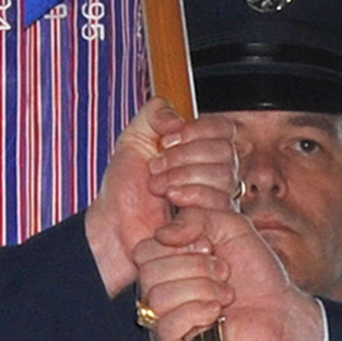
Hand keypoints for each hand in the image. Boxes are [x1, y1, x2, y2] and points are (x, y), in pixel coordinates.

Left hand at [84, 101, 239, 295]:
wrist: (116, 226)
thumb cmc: (125, 189)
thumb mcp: (133, 139)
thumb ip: (155, 114)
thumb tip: (179, 118)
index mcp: (201, 149)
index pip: (223, 128)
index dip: (197, 130)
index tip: (166, 140)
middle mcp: (215, 172)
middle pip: (225, 150)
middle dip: (183, 156)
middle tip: (155, 168)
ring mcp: (219, 198)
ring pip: (224, 174)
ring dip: (183, 176)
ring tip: (158, 187)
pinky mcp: (216, 223)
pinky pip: (219, 199)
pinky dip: (190, 195)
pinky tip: (171, 200)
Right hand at [132, 207, 324, 340]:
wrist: (281, 312)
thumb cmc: (256, 274)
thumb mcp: (229, 226)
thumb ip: (194, 215)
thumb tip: (162, 233)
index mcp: (165, 267)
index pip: (143, 250)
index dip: (180, 244)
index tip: (211, 248)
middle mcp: (159, 295)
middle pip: (149, 272)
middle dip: (196, 267)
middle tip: (224, 273)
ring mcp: (163, 326)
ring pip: (158, 298)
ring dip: (202, 290)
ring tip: (225, 295)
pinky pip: (165, 327)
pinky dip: (196, 314)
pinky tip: (215, 314)